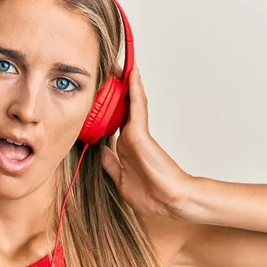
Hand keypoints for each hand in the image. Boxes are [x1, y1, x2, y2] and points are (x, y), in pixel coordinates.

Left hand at [100, 63, 194, 221]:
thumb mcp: (120, 178)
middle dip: (113, 90)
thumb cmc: (150, 196)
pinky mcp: (139, 133)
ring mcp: (135, 134)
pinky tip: (131, 74)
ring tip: (117, 64)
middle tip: (106, 71)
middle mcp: (130, 137)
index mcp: (125, 148)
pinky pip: (136, 107)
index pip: (113, 121)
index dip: (106, 106)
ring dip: (124, 84)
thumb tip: (101, 150)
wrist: (168, 202)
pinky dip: (133, 90)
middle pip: (120, 107)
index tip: (98, 93)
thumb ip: (110, 163)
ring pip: (129, 102)